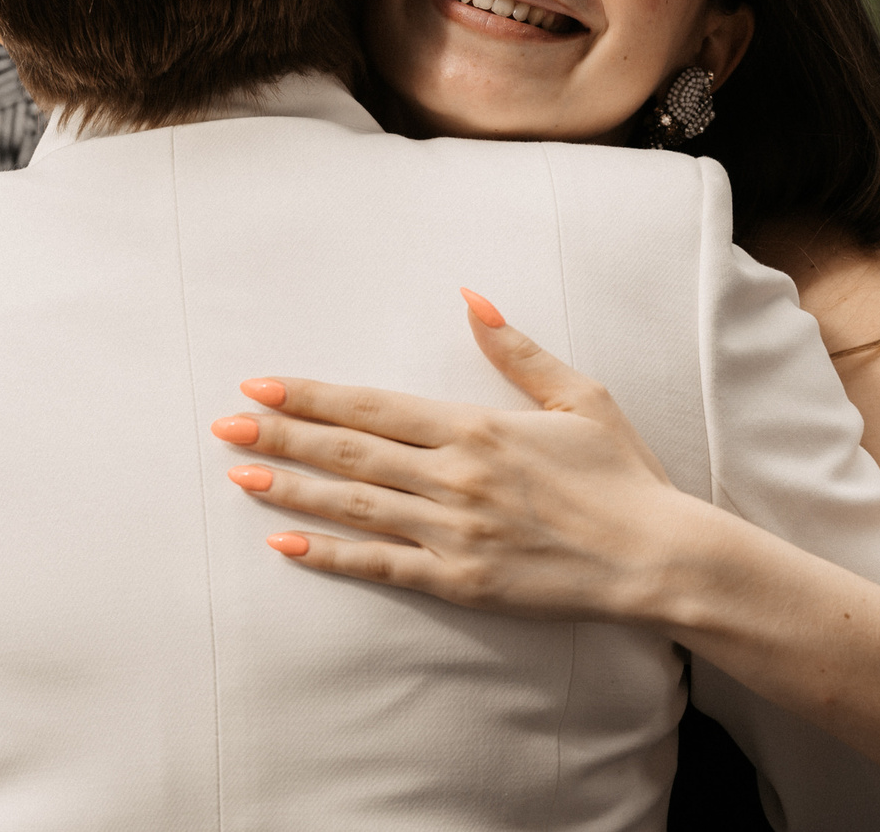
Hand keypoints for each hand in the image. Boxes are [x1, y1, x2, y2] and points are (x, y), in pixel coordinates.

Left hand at [208, 288, 707, 623]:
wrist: (656, 557)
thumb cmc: (621, 473)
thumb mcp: (578, 396)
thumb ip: (516, 350)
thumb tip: (469, 297)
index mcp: (477, 427)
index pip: (373, 407)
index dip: (312, 396)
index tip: (260, 384)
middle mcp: (455, 478)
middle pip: (349, 453)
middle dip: (281, 437)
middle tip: (223, 425)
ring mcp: (453, 534)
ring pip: (353, 507)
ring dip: (290, 491)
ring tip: (239, 477)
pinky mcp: (459, 581)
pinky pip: (381, 566)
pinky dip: (329, 556)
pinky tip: (285, 546)